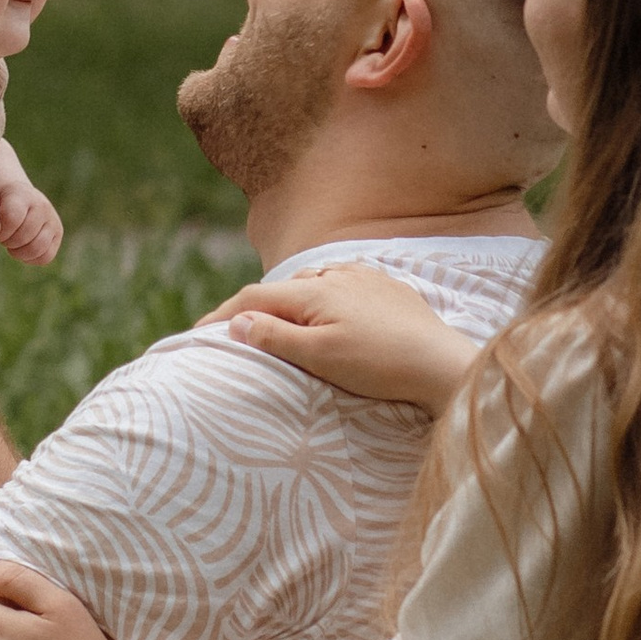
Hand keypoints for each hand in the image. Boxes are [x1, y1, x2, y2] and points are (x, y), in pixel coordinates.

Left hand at [0, 167, 63, 264]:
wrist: (19, 198)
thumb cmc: (0, 203)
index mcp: (23, 195)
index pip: (12, 219)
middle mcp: (42, 205)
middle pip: (24, 236)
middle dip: (7, 241)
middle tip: (3, 236)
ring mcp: (52, 220)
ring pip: (37, 248)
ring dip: (19, 252)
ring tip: (12, 243)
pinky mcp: (57, 234)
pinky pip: (46, 257)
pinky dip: (31, 259)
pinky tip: (22, 249)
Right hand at [198, 263, 479, 411]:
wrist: (442, 364)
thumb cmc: (379, 365)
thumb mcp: (319, 357)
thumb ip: (275, 337)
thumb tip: (236, 322)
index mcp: (314, 289)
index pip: (254, 296)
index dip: (223, 315)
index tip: (198, 334)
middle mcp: (338, 274)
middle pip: (282, 287)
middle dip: (255, 307)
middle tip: (235, 331)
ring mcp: (366, 278)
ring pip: (314, 283)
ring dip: (290, 300)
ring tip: (279, 320)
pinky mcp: (390, 289)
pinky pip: (344, 285)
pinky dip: (324, 298)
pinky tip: (330, 312)